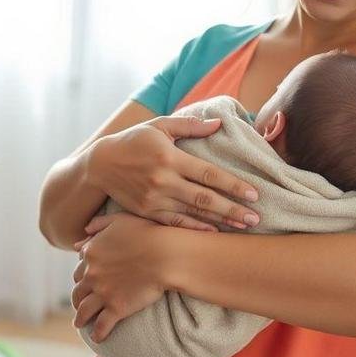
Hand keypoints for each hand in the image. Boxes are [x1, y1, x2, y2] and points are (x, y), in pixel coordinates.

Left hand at [71, 213, 171, 341]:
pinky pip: (102, 325)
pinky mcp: (116, 308)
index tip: (84, 281)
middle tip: (79, 304)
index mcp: (91, 253)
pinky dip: (98, 333)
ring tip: (80, 324)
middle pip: (78, 290)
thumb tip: (83, 232)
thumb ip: (99, 224)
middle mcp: (92, 274)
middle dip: (77, 298)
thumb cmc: (147, 233)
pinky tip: (97, 338)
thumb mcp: (119, 220)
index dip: (81, 276)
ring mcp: (102, 293)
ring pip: (84, 310)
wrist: (164, 254)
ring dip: (80, 318)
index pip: (79, 268)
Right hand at [86, 115, 260, 231]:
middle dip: (233, 209)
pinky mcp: (147, 212)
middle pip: (205, 199)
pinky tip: (213, 233)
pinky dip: (196, 230)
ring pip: (193, 214)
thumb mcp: (159, 126)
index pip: (208, 174)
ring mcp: (154, 199)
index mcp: (170, 157)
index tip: (253, 194)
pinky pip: (176, 223)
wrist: (99, 165)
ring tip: (243, 226)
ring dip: (220, 221)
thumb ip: (190, 126)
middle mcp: (163, 180)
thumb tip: (218, 123)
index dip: (232, 185)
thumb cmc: (133, 141)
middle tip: (256, 217)